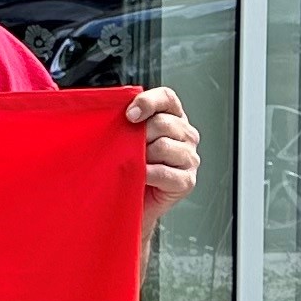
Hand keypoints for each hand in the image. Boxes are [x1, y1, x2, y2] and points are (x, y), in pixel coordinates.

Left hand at [127, 86, 199, 223]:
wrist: (128, 202)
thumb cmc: (126, 168)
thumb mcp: (126, 138)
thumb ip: (127, 121)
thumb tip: (110, 109)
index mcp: (172, 117)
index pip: (167, 98)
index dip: (148, 102)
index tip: (129, 114)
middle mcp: (185, 135)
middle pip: (163, 123)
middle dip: (139, 135)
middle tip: (127, 148)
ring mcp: (189, 158)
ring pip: (164, 146)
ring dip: (142, 157)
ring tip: (133, 165)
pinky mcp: (187, 181)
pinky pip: (164, 172)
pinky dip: (148, 174)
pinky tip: (140, 177)